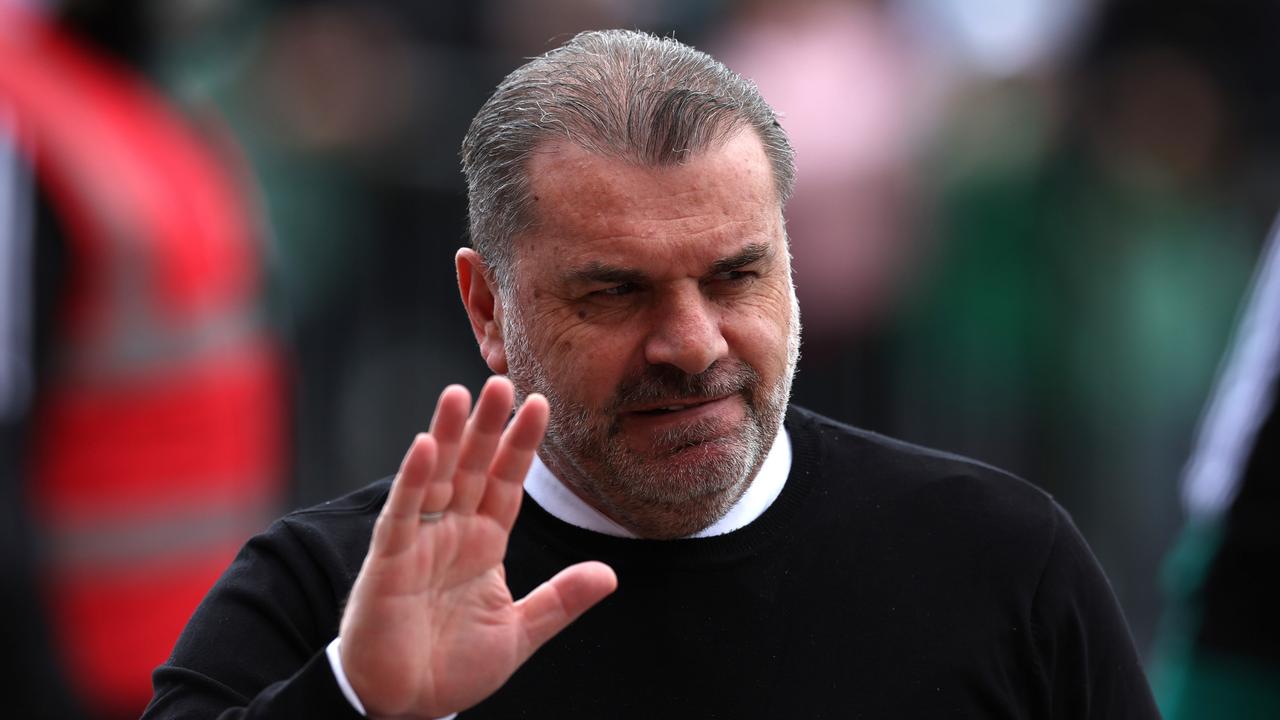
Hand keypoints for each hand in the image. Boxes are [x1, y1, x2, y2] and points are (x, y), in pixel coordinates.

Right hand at [339, 376, 617, 717]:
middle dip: (488, 426)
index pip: (507, 484)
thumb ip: (560, 600)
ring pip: (437, 477)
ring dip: (449, 436)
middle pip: (473, 468)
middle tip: (503, 381)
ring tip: (462, 393)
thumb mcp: (519, 632)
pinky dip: (414, 479)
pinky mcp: (389, 560)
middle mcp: (451, 533)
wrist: (403, 706)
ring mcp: (419, 541)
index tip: (541, 405)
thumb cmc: (452, 667)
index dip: (521, 446)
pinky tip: (426, 444)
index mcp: (483, 544)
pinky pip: (403, 512)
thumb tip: (609, 575)